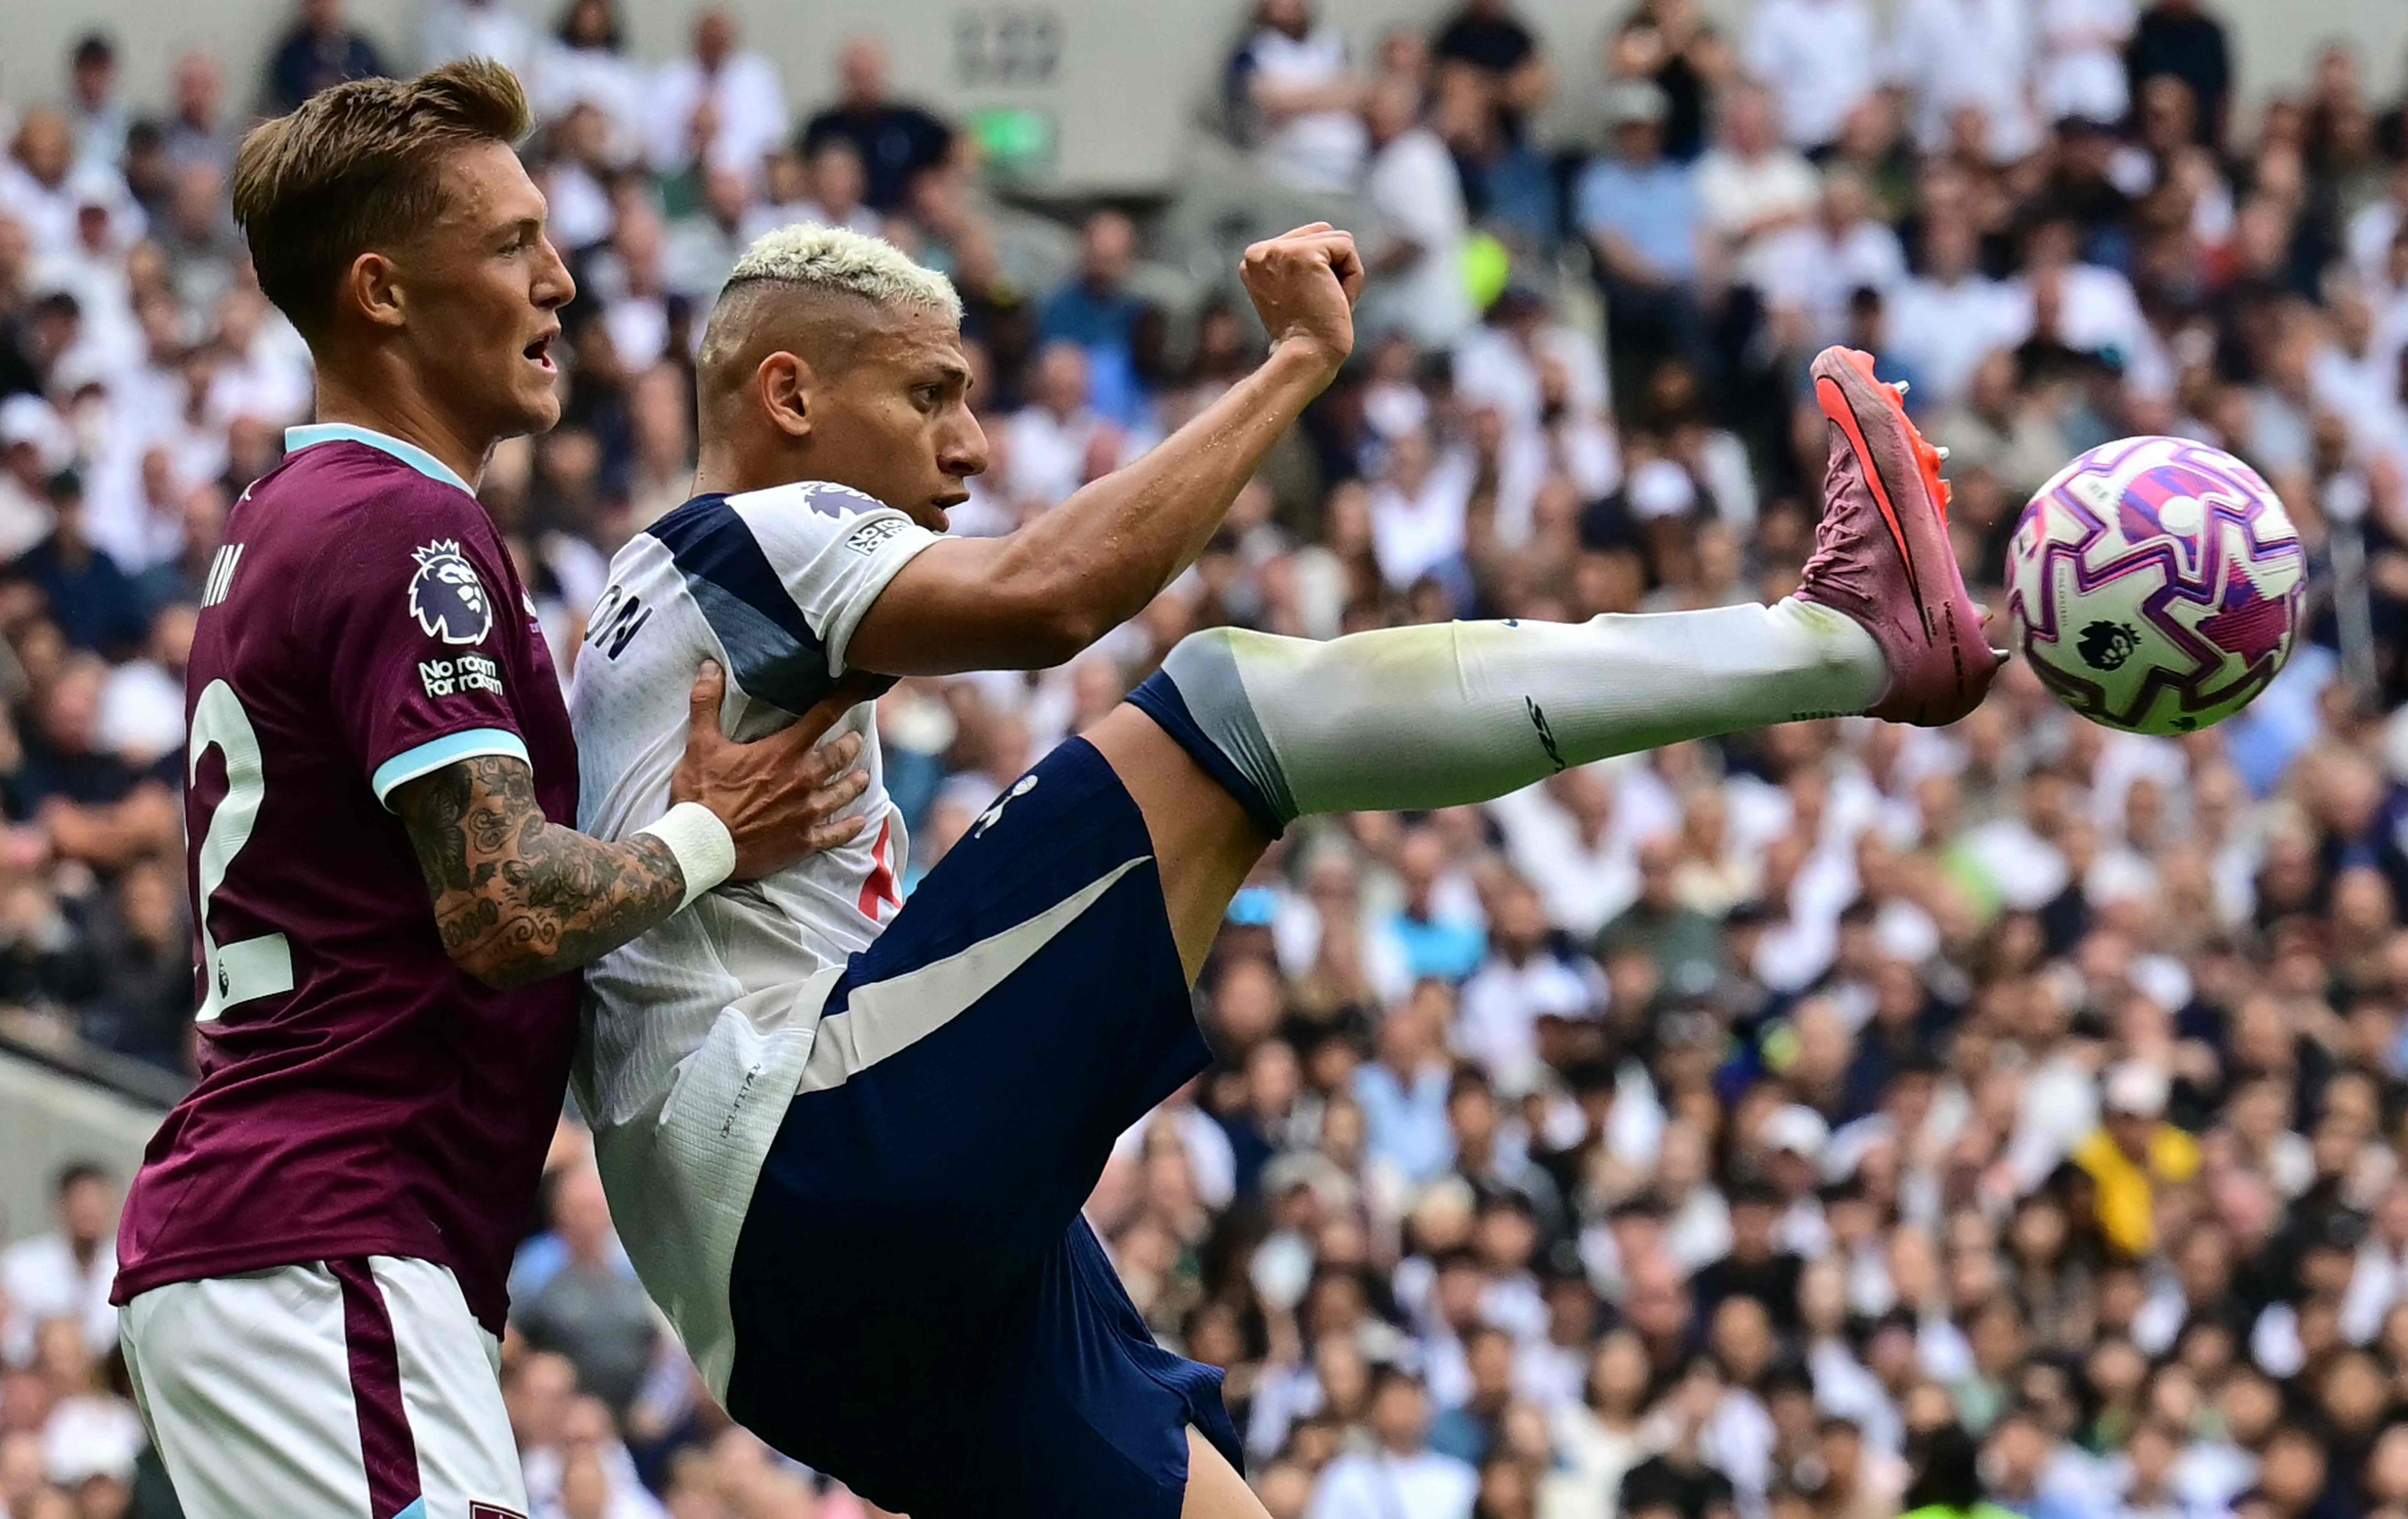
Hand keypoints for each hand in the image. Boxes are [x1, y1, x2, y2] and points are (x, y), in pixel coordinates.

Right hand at [669, 661, 873, 880]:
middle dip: (849, 745)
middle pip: (839, 755)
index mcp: (783, 752)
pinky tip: (860, 822)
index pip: (823, 716)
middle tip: (855, 741)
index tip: (864, 686)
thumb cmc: (701, 794)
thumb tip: (710, 664)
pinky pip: (836, 834)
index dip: (846, 697)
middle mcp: (804, 779)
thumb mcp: (700, 743)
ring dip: (854, 783)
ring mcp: (807, 812)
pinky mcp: (804, 841)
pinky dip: (850, 827)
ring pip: (843, 793)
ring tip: (862, 777)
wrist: (702, 846)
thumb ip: (707, 701)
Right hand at [1241, 222, 1362, 380]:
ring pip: (1337, 239)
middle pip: (1322, 232)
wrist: (1306, 358)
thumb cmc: (1307, 335)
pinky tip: (1337, 300)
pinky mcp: (1303, 255)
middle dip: (1334, 268)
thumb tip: (1331, 236)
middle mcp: (1258, 251)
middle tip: (1321, 303)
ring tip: (1327, 302)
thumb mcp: (1294, 292)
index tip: (1308, 303)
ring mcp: (1278, 251)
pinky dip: (1353, 277)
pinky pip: (1347, 247)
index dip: (1321, 271)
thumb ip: (1299, 263)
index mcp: (1253, 260)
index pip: (1306, 239)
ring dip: (1344, 274)